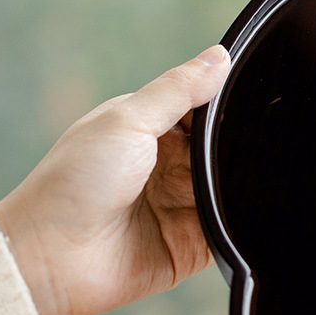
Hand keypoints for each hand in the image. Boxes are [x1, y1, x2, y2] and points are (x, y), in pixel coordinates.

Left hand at [0, 45, 230, 314]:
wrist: (53, 259)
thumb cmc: (75, 183)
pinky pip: (229, 227)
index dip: (225, 102)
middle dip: (237, 145)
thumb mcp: (128, 120)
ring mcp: (181, 205)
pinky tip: (249, 209)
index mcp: (149, 130)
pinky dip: (239, 219)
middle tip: (261, 139)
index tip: (257, 94)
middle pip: (221, 148)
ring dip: (238, 182)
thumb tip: (220, 55)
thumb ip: (178, 90)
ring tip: (254, 176)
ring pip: (230, 186)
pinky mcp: (193, 243)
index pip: (201, 108)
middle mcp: (168, 166)